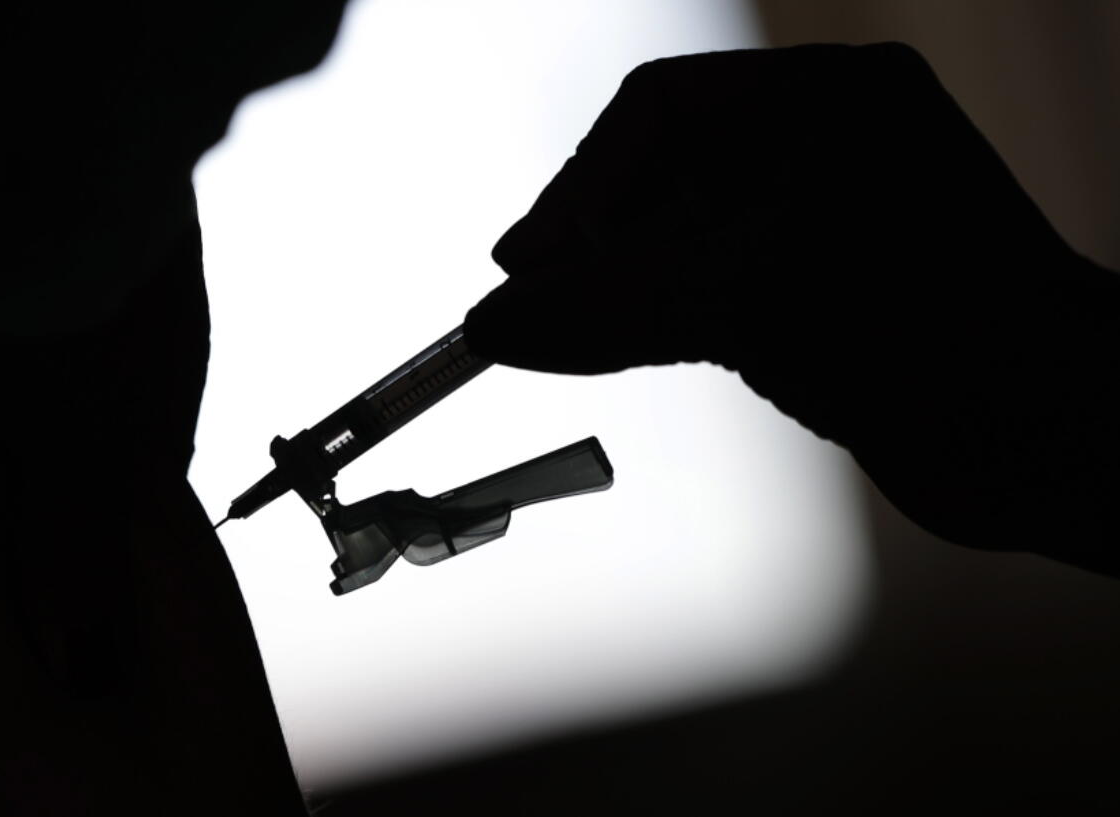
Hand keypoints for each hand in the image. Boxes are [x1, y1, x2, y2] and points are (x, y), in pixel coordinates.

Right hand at [465, 44, 1119, 569]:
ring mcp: (827, 227)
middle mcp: (825, 150)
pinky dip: (659, 323)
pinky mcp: (825, 302)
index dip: (579, 190)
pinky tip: (618, 346)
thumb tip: (498, 324)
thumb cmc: (934, 332)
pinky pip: (715, 297)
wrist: (1051, 436)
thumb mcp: (744, 298)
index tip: (527, 264)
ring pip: (685, 243)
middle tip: (530, 305)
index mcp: (822, 100)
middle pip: (663, 179)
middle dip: (592, 244)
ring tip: (561, 335)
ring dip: (620, 289)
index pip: (657, 115)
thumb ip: (607, 306)